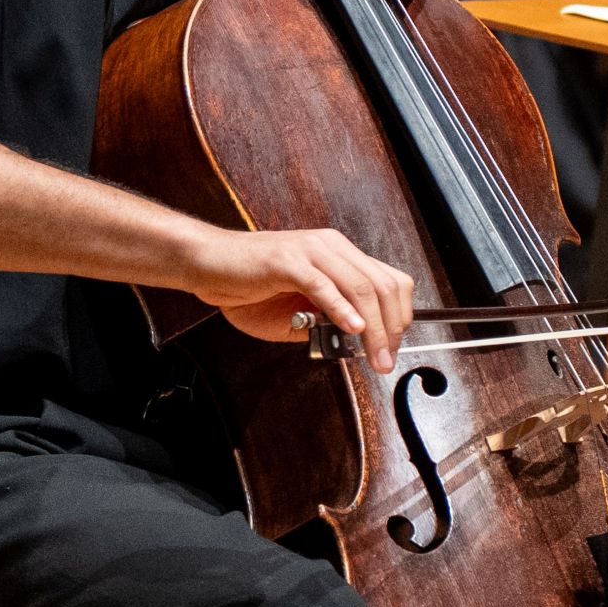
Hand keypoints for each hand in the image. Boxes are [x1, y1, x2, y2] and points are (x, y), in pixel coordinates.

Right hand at [177, 221, 412, 361]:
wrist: (207, 265)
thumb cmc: (249, 287)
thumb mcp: (299, 310)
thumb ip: (328, 321)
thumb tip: (356, 342)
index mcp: (339, 254)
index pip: (389, 280)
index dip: (399, 316)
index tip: (394, 347)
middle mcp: (331, 246)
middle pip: (382, 285)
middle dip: (391, 328)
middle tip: (386, 359)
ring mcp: (310, 250)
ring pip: (360, 286)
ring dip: (373, 327)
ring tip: (374, 354)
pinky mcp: (287, 261)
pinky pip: (323, 285)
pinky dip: (341, 308)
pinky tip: (351, 328)